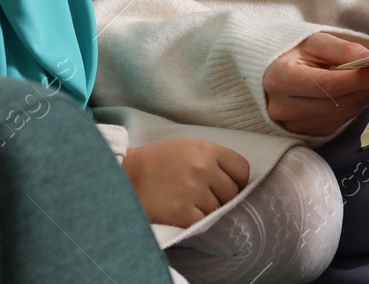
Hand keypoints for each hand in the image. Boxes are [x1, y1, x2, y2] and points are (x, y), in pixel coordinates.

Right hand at [122, 137, 250, 227]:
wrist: (126, 175)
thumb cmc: (159, 161)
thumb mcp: (188, 146)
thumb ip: (213, 158)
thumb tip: (238, 179)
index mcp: (207, 150)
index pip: (242, 169)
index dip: (237, 180)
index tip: (226, 186)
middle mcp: (203, 168)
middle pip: (233, 192)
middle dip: (222, 198)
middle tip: (203, 197)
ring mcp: (193, 191)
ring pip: (219, 210)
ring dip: (207, 210)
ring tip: (189, 203)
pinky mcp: (182, 212)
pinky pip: (204, 222)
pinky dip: (196, 221)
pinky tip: (183, 214)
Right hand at [264, 32, 368, 136]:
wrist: (269, 73)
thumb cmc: (292, 52)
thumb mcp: (313, 41)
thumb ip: (342, 49)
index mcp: (280, 79)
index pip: (329, 84)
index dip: (361, 78)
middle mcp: (284, 107)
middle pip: (339, 101)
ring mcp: (294, 125)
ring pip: (343, 113)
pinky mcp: (307, 132)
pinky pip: (340, 120)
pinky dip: (358, 104)